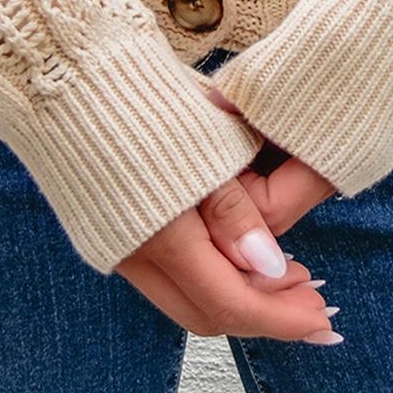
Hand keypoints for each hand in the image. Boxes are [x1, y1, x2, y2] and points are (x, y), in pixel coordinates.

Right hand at [111, 85, 342, 339]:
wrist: (70, 75)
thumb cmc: (142, 99)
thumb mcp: (205, 147)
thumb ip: (235, 215)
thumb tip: (270, 269)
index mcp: (160, 237)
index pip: (230, 302)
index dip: (280, 316)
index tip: (322, 317)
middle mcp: (132, 256)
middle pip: (208, 313)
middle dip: (265, 314)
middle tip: (312, 299)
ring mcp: (116, 248)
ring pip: (187, 299)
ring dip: (239, 295)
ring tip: (285, 275)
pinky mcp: (110, 233)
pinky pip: (167, 276)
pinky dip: (209, 276)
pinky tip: (238, 254)